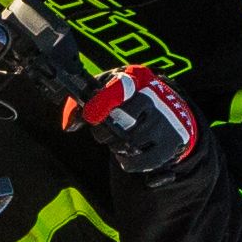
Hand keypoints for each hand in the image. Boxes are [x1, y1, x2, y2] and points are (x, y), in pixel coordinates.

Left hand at [70, 63, 201, 180]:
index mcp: (135, 79)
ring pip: (130, 143)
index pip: (118, 90)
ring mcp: (165, 121)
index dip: (101, 104)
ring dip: (117, 147)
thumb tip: (69, 125)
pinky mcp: (171, 142)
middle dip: (106, 132)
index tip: (90, 117)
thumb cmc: (131, 98)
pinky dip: (129, 162)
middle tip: (106, 132)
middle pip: (121, 122)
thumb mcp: (109, 88)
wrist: (172, 108)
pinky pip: (143, 161)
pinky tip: (127, 155)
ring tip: (119, 141)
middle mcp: (153, 98)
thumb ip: (85, 101)